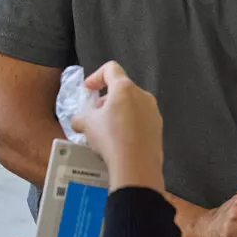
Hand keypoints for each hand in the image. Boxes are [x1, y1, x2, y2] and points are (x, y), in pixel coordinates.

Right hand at [71, 61, 163, 192]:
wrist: (136, 167)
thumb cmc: (110, 138)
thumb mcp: (87, 125)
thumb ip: (80, 117)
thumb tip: (78, 121)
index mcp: (125, 88)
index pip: (111, 69)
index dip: (96, 76)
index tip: (88, 90)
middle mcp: (143, 96)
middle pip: (122, 89)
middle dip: (105, 100)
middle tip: (94, 116)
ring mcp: (153, 113)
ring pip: (132, 106)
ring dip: (117, 113)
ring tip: (106, 131)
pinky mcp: (158, 129)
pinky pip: (140, 121)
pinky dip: (128, 126)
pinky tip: (119, 142)